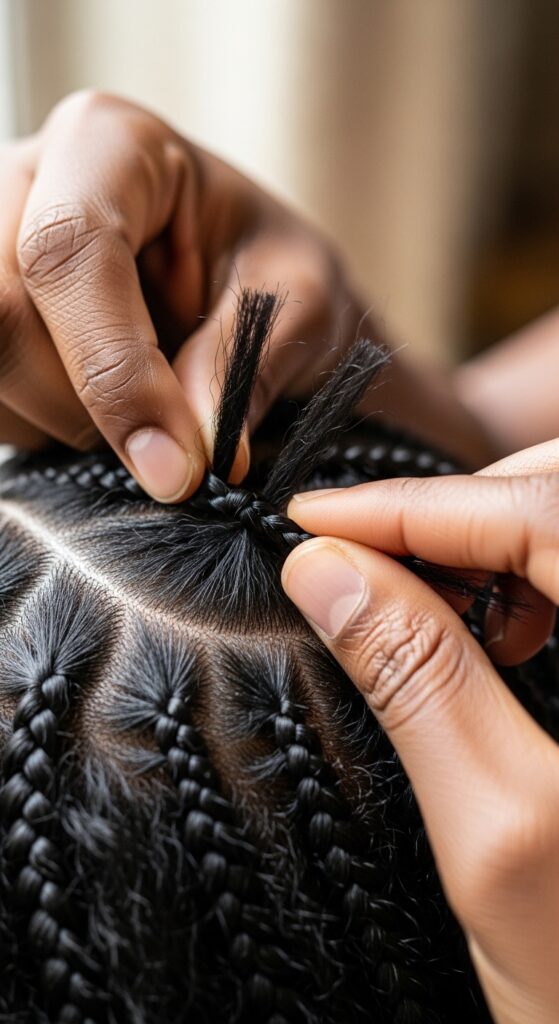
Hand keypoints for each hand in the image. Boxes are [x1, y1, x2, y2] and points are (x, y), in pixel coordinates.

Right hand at [0, 91, 493, 499]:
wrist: (264, 300)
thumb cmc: (284, 280)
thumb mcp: (305, 306)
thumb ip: (242, 367)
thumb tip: (184, 448)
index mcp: (112, 146)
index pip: (71, 248)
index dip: (113, 367)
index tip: (175, 463)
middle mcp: (30, 184)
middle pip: (2, 311)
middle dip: (85, 406)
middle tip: (169, 447)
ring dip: (64, 424)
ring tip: (145, 418)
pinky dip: (44, 431)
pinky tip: (101, 414)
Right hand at [282, 439, 558, 1023]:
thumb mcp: (495, 831)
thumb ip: (417, 680)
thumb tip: (328, 571)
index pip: (539, 514)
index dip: (412, 507)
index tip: (316, 517)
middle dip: (458, 511)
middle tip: (362, 554)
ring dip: (493, 540)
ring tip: (424, 595)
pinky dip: (530, 575)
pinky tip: (499, 626)